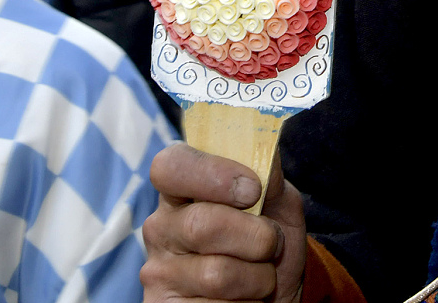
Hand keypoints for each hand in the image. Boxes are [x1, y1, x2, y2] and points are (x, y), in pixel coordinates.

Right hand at [140, 143, 305, 302]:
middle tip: (271, 244)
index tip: (252, 190)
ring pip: (218, 274)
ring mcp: (159, 272)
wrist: (272, 299)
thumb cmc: (268, 247)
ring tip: (258, 277)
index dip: (212, 174)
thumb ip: (270, 177)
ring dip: (258, 278)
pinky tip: (241, 300)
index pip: (170, 167)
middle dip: (257, 236)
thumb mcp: (278, 206)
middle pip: (203, 225)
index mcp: (181, 192)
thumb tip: (265, 150)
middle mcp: (160, 228)